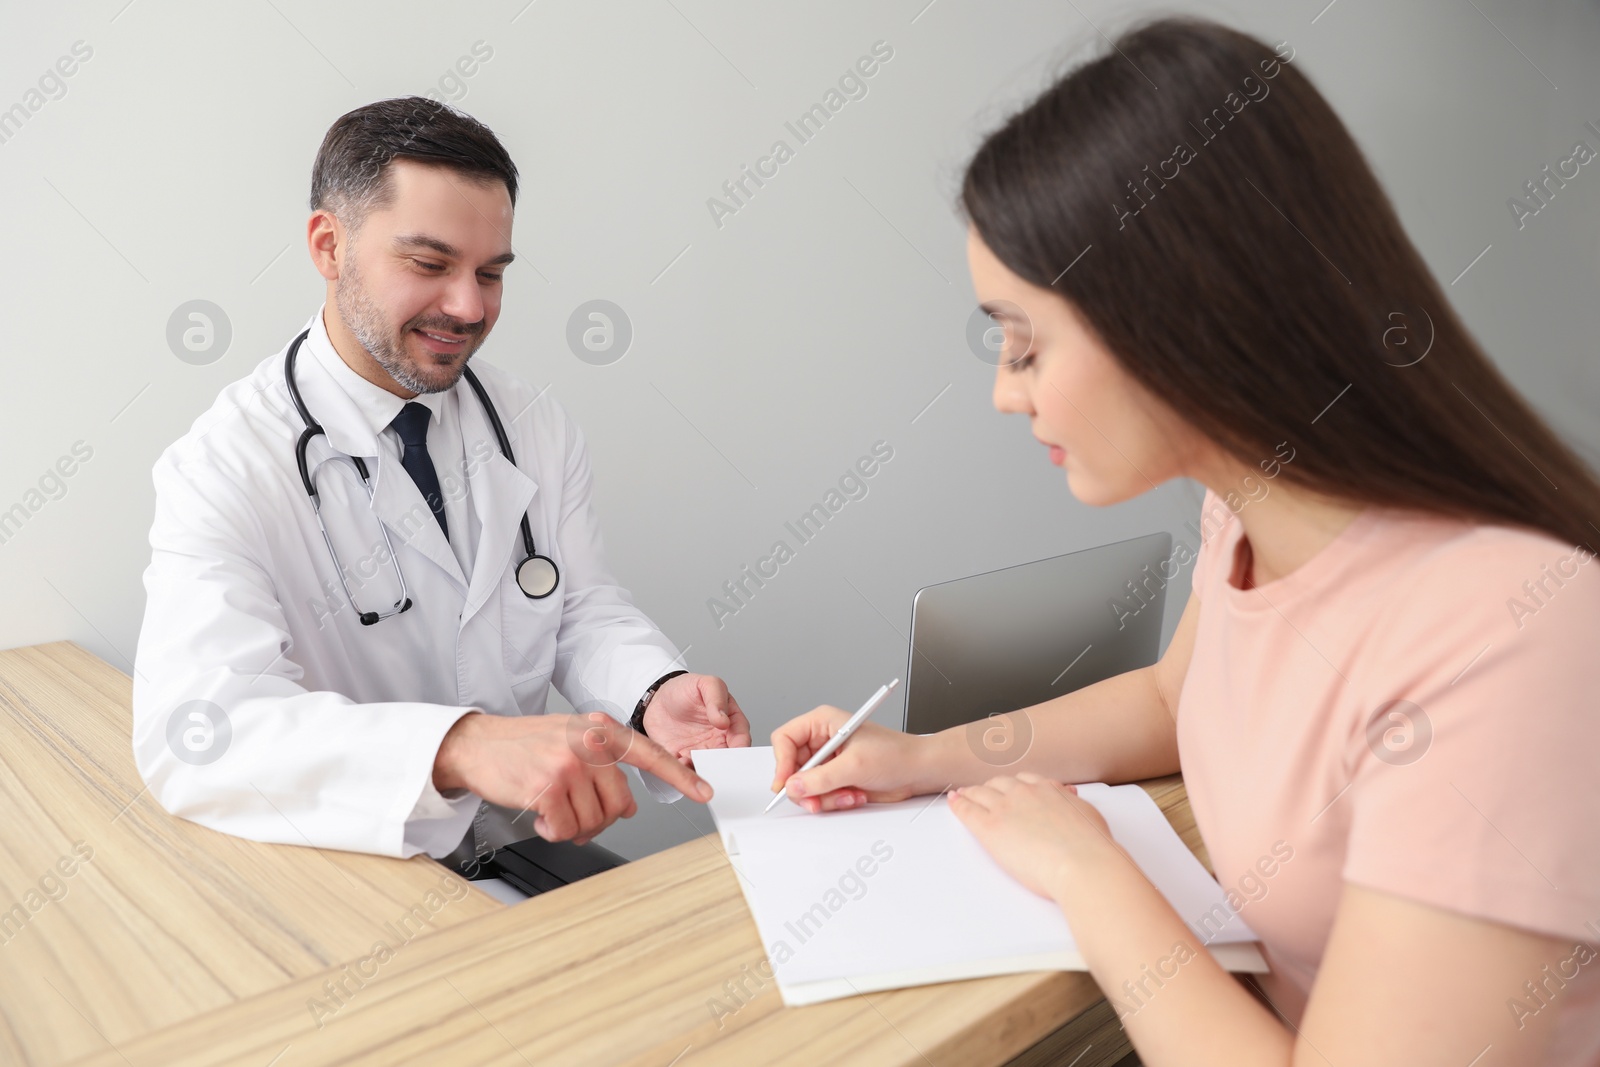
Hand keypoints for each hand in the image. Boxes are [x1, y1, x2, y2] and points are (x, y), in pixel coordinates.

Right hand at [433, 711, 714, 844]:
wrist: (477, 744)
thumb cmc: (524, 746)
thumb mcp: (571, 742)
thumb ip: (604, 766)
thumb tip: (628, 805)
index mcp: (600, 730)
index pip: (651, 754)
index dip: (680, 776)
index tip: (705, 791)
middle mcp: (589, 743)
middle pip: (619, 804)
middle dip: (598, 819)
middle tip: (574, 814)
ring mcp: (569, 764)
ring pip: (593, 821)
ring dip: (572, 826)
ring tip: (552, 809)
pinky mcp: (547, 787)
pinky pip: (566, 830)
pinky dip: (552, 832)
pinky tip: (539, 815)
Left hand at [642, 673, 751, 763]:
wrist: (657, 697)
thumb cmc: (685, 689)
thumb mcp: (705, 684)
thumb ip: (717, 698)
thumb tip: (724, 720)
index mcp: (729, 722)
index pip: (741, 737)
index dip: (741, 746)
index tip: (737, 751)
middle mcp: (717, 740)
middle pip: (727, 759)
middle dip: (726, 766)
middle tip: (721, 767)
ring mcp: (700, 751)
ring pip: (708, 767)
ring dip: (706, 771)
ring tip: (699, 767)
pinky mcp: (681, 758)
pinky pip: (685, 770)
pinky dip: (685, 772)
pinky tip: (681, 765)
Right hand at [769, 704, 939, 812]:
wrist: (918, 771)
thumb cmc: (896, 755)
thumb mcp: (855, 766)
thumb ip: (821, 778)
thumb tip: (794, 786)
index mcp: (823, 723)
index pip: (784, 739)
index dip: (781, 762)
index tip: (785, 783)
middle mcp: (822, 741)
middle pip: (791, 767)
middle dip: (805, 787)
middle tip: (816, 800)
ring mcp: (828, 762)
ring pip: (805, 786)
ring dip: (824, 797)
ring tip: (847, 795)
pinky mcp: (835, 779)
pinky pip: (819, 796)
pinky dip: (834, 801)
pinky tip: (854, 796)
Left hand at [948, 772, 1120, 899]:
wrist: (1082, 862)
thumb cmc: (1090, 847)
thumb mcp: (1088, 815)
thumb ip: (1074, 806)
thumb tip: (1072, 800)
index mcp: (1048, 790)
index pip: (1024, 781)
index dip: (1013, 785)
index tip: (1009, 788)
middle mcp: (1024, 794)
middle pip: (999, 784)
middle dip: (991, 788)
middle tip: (983, 793)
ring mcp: (1005, 808)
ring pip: (980, 793)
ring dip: (970, 793)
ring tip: (963, 795)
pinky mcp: (990, 828)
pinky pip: (967, 810)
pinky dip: (958, 804)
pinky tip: (953, 802)